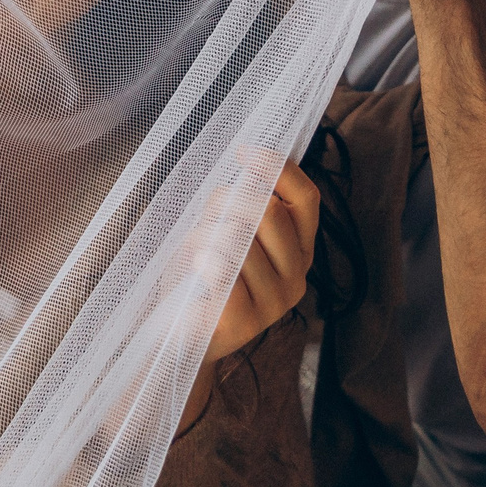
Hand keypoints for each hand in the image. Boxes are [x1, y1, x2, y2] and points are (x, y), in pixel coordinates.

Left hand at [200, 163, 318, 364]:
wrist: (179, 336)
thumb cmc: (201, 276)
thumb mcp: (224, 231)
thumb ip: (242, 205)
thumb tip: (248, 168)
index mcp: (299, 249)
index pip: (306, 199)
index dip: (278, 169)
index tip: (244, 150)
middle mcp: (297, 276)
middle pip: (270, 212)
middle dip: (228, 203)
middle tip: (205, 220)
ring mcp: (275, 302)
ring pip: (240, 239)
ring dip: (205, 236)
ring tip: (195, 255)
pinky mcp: (246, 322)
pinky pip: (223, 270)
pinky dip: (201, 260)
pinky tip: (195, 269)